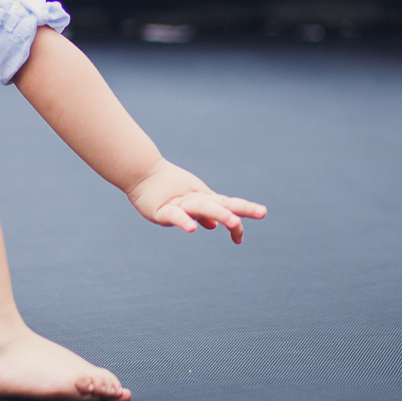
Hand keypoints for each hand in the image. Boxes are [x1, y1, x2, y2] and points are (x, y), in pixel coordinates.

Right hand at [125, 158, 266, 243]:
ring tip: (234, 223)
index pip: (228, 204)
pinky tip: (193, 228)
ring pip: (203, 208)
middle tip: (262, 213)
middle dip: (241, 209)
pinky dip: (184, 221)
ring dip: (220, 214)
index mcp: (202, 198)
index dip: (244, 210)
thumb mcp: (185, 202)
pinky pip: (175, 216)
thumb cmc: (163, 187)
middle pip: (221, 204)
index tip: (260, 216)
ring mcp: (179, 204)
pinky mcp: (162, 209)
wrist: (139, 171)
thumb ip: (201, 213)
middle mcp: (195, 200)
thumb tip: (213, 225)